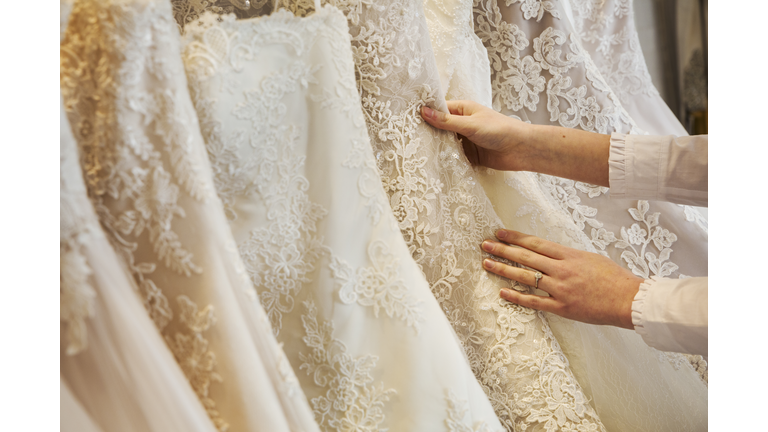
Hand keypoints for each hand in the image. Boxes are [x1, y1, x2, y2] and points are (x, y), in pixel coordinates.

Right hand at [421, 100, 611, 186]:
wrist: (521, 151)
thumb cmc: (499, 130)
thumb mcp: (470, 124)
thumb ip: (447, 121)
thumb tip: (424, 112)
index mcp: (463, 110)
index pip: (439, 109)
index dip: (424, 113)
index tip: (406, 118)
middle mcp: (462, 124)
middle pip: (439, 128)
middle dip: (426, 133)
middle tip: (405, 138)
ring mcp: (464, 141)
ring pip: (444, 144)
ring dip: (434, 148)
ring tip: (413, 153)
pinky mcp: (468, 156)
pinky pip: (452, 158)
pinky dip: (444, 160)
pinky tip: (430, 165)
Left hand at [481, 229, 642, 328]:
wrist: (629, 300)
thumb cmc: (615, 278)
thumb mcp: (591, 258)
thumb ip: (568, 256)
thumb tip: (551, 254)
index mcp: (569, 255)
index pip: (535, 243)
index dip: (515, 237)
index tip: (499, 232)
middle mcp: (561, 270)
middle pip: (525, 257)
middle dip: (502, 250)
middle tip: (485, 245)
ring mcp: (560, 289)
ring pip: (525, 277)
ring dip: (504, 270)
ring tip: (487, 264)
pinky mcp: (562, 307)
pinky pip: (534, 302)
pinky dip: (517, 297)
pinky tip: (503, 292)